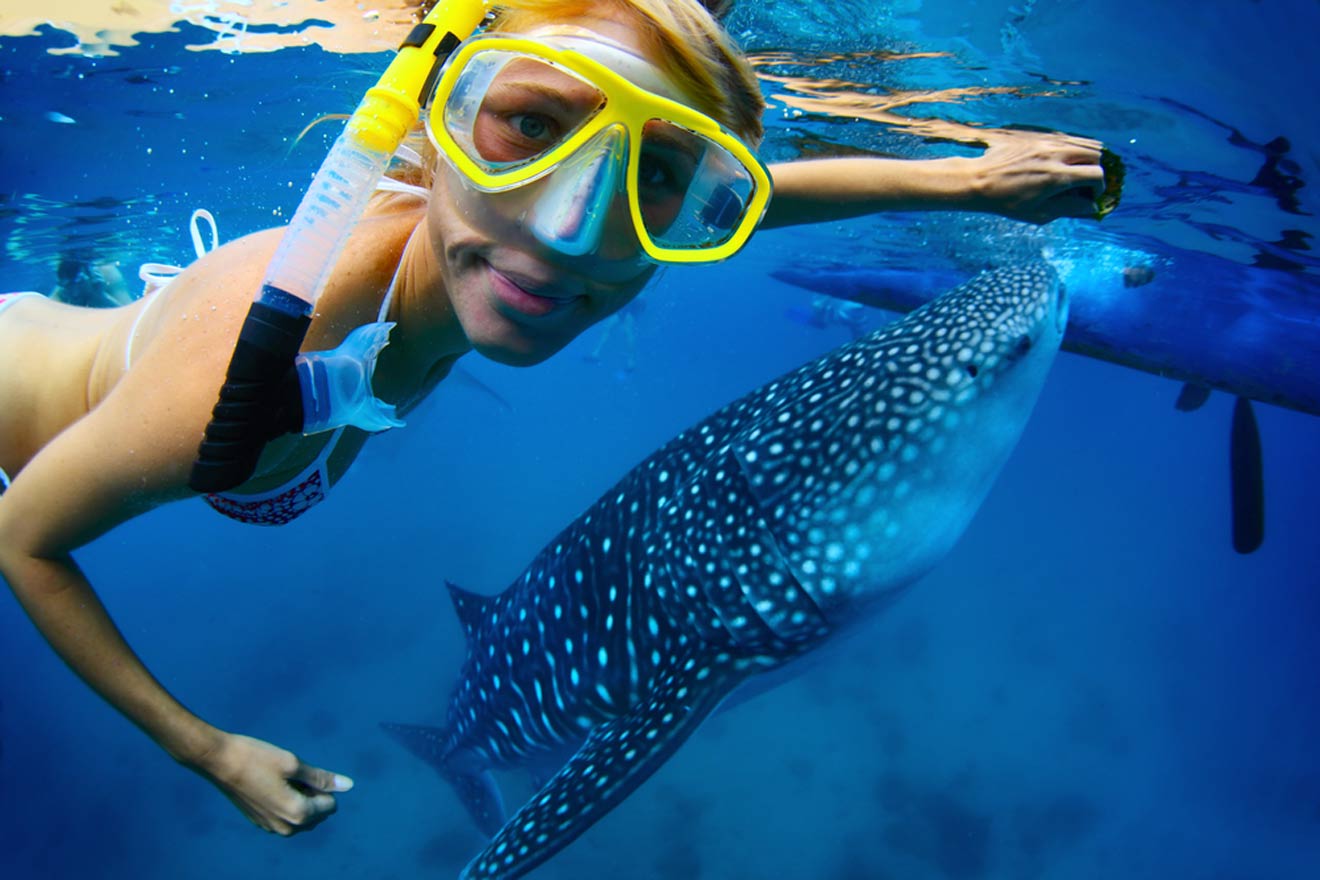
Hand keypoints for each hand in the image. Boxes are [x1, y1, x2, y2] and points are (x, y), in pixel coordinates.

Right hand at [191, 731, 353, 835]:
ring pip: (302, 818)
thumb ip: (322, 777)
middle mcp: (286, 827)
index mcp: (298, 814)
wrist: (219, 762)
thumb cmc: (257, 758)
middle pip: (318, 815)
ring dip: (301, 799)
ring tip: (282, 780)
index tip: (303, 773)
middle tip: (293, 775)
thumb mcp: (294, 764)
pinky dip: (287, 803)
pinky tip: (271, 786)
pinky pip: (286, 818)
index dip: (322, 785)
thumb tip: (349, 786)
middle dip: (314, 795)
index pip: (330, 805)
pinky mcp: (260, 823)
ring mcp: (272, 828)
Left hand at [965, 129, 1106, 223]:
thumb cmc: (1006, 202)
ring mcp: (1046, 142)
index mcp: (1056, 177)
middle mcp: (1055, 155)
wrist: (978, 180)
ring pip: (1083, 142)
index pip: (1096, 174)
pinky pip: (1066, 137)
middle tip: (1085, 183)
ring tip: (1075, 172)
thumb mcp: (1039, 214)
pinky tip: (1060, 162)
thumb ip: (1068, 208)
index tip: (1091, 195)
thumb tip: (1091, 206)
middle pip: (1095, 154)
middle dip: (1095, 170)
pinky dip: (1071, 149)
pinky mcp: (1038, 135)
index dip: (1099, 187)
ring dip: (1085, 158)